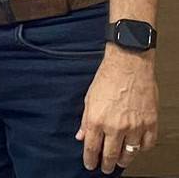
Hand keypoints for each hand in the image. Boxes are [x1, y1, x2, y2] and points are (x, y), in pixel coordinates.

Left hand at [76, 47, 159, 172]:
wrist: (128, 65)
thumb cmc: (108, 78)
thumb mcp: (89, 99)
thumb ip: (85, 120)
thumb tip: (81, 136)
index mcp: (98, 120)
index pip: (92, 148)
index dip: (90, 160)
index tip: (89, 165)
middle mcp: (116, 126)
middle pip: (110, 154)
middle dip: (106, 164)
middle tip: (105, 169)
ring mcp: (135, 126)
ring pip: (130, 153)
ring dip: (124, 160)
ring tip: (120, 161)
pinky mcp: (150, 122)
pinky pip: (147, 143)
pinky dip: (142, 148)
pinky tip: (137, 148)